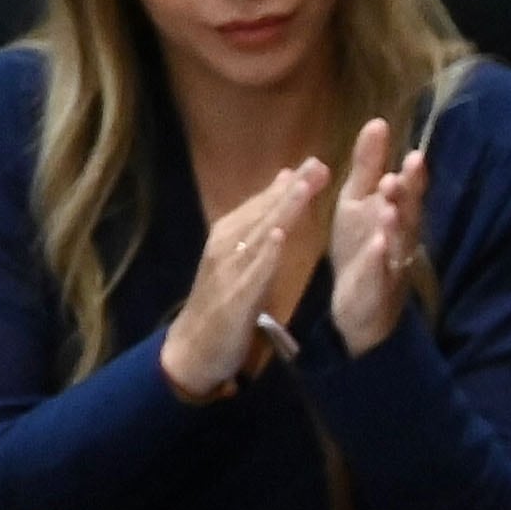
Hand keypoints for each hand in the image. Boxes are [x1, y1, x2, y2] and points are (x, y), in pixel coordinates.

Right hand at [165, 160, 328, 397]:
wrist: (194, 348)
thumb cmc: (224, 302)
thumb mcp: (244, 260)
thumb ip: (261, 224)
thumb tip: (284, 182)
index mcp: (230, 237)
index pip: (262, 205)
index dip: (289, 184)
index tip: (315, 161)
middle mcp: (226, 247)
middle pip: (262, 213)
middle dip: (290, 189)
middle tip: (316, 164)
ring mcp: (228, 271)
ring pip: (259, 235)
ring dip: (281, 210)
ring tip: (302, 188)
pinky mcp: (234, 297)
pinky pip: (252, 272)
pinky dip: (266, 254)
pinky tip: (281, 237)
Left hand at [328, 117, 426, 355]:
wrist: (356, 302)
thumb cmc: (361, 246)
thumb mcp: (358, 200)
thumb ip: (369, 165)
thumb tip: (379, 121)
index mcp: (395, 214)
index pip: (409, 192)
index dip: (414, 176)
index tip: (415, 154)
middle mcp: (400, 237)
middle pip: (409, 213)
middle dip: (410, 195)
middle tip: (408, 171)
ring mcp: (391, 263)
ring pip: (398, 241)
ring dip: (396, 223)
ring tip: (390, 204)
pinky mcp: (376, 287)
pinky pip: (379, 272)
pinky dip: (379, 260)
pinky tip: (378, 246)